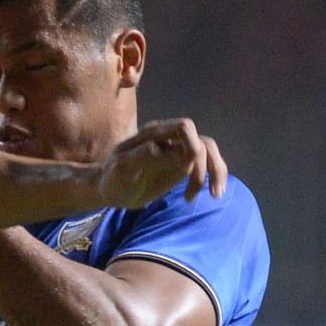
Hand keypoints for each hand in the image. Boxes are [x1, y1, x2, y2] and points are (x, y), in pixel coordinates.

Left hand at [96, 119, 226, 208]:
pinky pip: (202, 166)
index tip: (189, 166)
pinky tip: (194, 197)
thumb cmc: (112, 178)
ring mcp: (177, 152)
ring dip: (216, 172)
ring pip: (208, 153)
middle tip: (211, 191)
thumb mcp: (120, 168)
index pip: (184, 127)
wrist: (110, 190)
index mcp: (154, 134)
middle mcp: (169, 139)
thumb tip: (158, 148)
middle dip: (210, 165)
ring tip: (215, 195)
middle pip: (203, 142)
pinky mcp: (180, 166)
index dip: (193, 142)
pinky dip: (207, 179)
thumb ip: (138, 156)